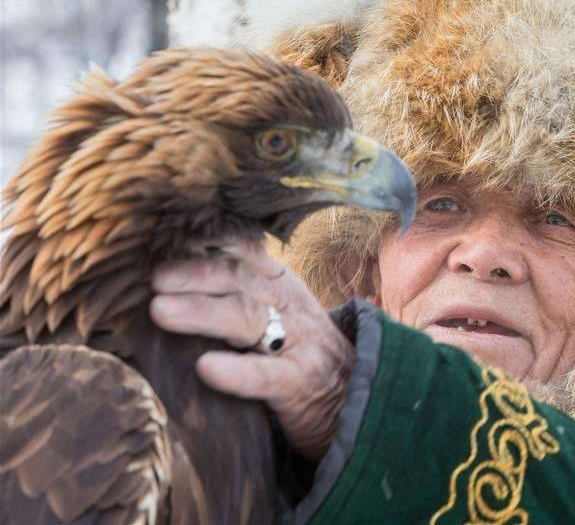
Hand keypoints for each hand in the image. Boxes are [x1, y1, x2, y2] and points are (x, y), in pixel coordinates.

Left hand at [149, 239, 352, 459]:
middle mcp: (289, 305)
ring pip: (248, 319)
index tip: (164, 239)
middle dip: (195, 275)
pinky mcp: (300, 385)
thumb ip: (239, 292)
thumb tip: (168, 274)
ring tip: (160, 310)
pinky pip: (268, 376)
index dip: (205, 246)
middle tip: (153, 277)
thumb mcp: (279, 311)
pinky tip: (207, 368)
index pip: (242, 254)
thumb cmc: (301, 353)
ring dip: (203, 313)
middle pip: (240, 281)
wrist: (357, 399)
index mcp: (280, 283)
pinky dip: (238, 371)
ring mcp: (298, 344)